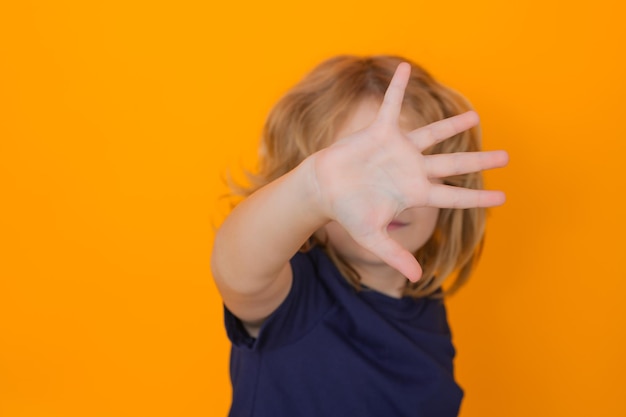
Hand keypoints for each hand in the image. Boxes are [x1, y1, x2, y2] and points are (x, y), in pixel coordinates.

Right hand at [311, 62, 507, 281]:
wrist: (324, 191)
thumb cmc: (348, 212)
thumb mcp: (372, 236)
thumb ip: (394, 255)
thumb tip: (417, 277)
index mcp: (415, 193)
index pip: (453, 196)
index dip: (478, 198)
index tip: (503, 198)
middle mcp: (413, 169)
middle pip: (454, 165)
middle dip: (480, 161)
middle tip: (506, 158)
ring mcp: (398, 150)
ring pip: (433, 134)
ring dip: (453, 125)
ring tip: (476, 116)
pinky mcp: (380, 133)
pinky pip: (390, 106)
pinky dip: (396, 88)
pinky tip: (403, 68)